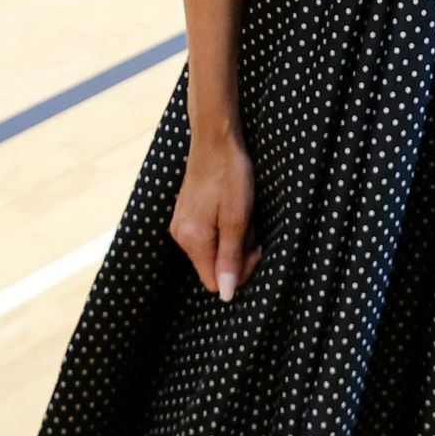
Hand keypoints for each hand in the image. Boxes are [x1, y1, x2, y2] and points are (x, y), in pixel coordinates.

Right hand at [170, 127, 262, 301]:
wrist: (216, 139)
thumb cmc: (230, 175)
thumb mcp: (237, 218)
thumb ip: (230, 258)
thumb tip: (225, 296)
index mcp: (192, 240)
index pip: (214, 282)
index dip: (238, 271)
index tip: (254, 247)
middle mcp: (180, 237)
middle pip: (213, 266)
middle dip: (237, 252)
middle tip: (249, 224)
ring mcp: (181, 225)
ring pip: (213, 250)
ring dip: (233, 238)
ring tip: (241, 212)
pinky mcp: (186, 215)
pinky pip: (208, 236)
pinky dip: (225, 228)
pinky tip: (232, 208)